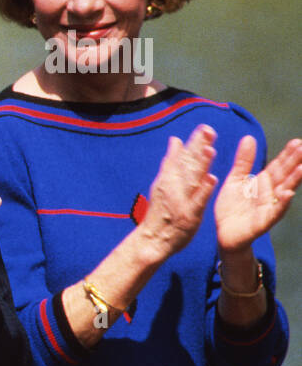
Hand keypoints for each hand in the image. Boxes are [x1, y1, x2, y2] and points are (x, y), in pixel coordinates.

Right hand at [137, 125, 217, 259]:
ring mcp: (180, 200)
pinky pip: (197, 201)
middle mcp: (174, 186)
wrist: (153, 239)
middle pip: (187, 164)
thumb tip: (175, 140)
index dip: (193, 142)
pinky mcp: (188, 214)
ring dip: (200, 164)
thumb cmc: (161, 211)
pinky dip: (203, 190)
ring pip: (192, 179)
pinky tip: (212, 179)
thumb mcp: (163, 183)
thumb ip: (171, 162)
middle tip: (208, 130)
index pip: (182, 156)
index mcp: (169, 177)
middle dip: (198, 146)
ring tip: (210, 149)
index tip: (204, 126)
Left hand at [214, 135, 301, 253]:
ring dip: (294, 180)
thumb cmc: (232, 207)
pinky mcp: (263, 221)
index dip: (287, 155)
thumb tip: (249, 137)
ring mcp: (269, 207)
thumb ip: (244, 161)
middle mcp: (270, 193)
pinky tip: (288, 193)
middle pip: (284, 176)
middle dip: (295, 163)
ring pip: (284, 191)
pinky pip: (274, 212)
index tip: (297, 141)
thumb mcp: (235, 180)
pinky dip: (282, 203)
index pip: (278, 166)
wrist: (224, 233)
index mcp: (264, 182)